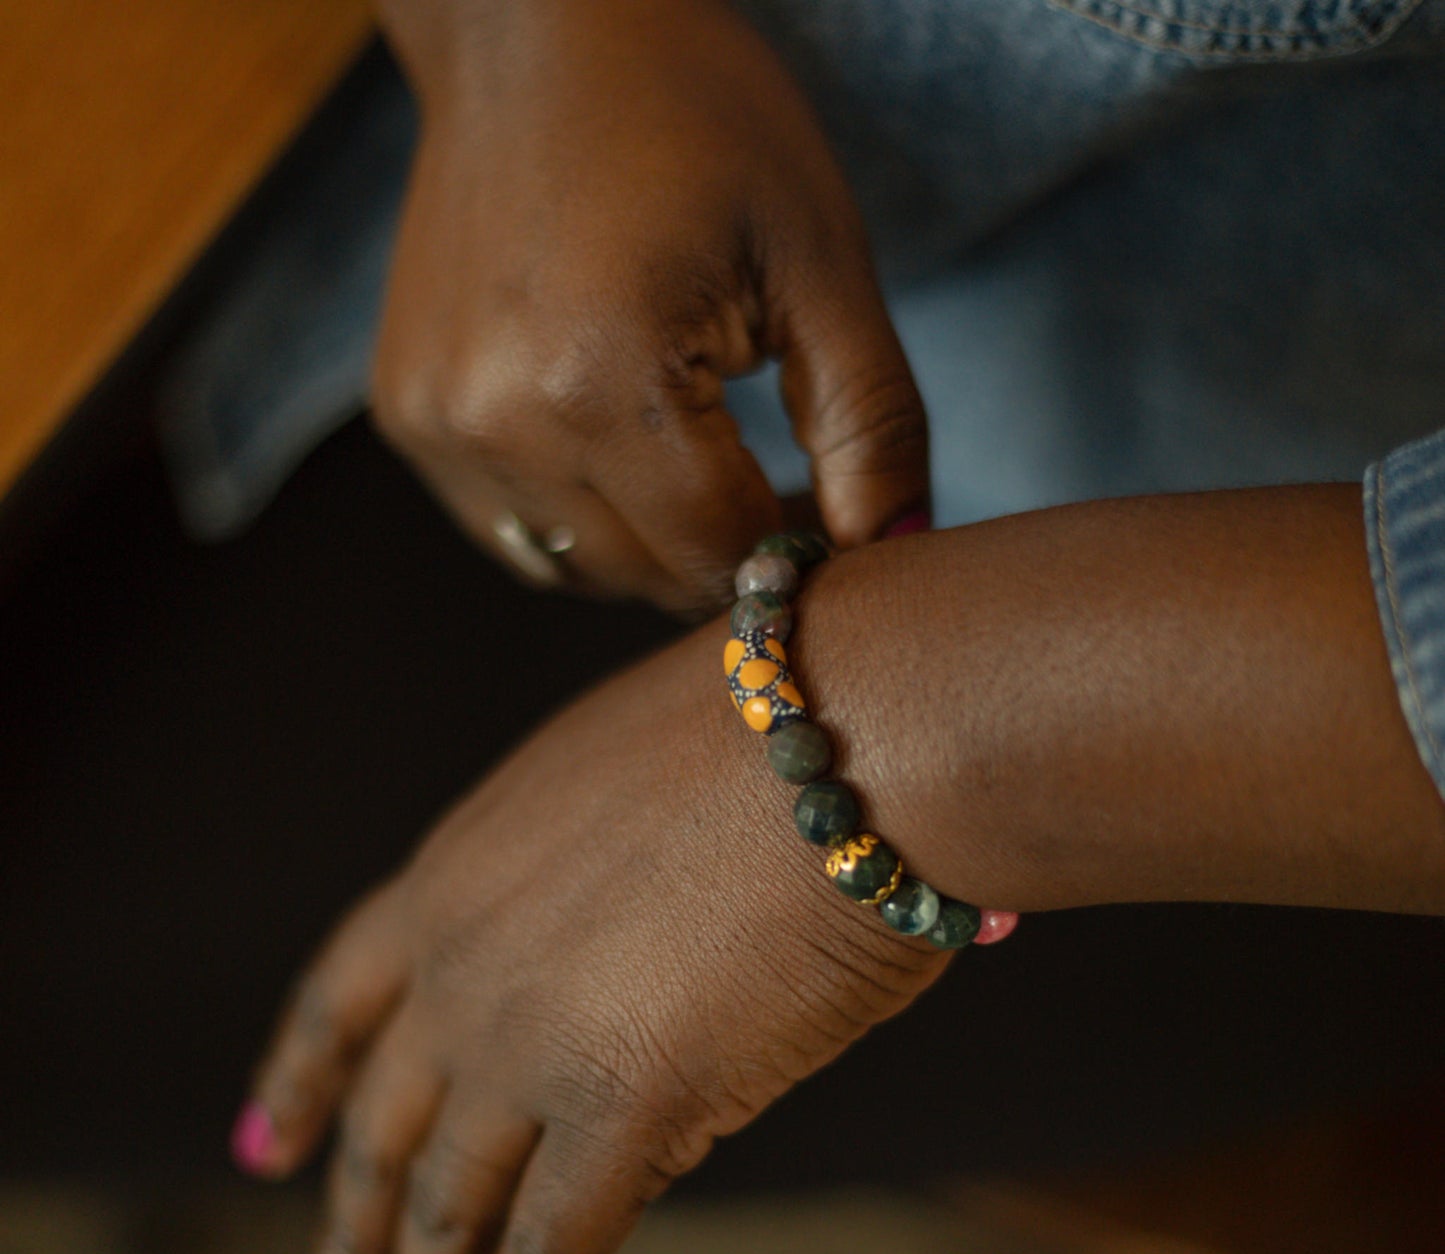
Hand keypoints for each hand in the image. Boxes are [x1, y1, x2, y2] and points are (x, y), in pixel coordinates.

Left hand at [234, 612, 971, 1253]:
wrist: (844, 728)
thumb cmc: (764, 733)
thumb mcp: (606, 792)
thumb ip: (563, 896)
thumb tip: (583, 995)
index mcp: (455, 869)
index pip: (341, 994)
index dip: (300, 1077)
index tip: (265, 1144)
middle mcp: (463, 964)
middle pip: (383, 1123)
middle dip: (351, 1223)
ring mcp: (529, 1041)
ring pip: (449, 1202)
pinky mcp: (626, 1107)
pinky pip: (552, 1247)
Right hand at [371, 0, 926, 613]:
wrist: (535, 29)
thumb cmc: (694, 117)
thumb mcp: (819, 260)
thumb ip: (871, 424)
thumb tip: (896, 555)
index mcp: (602, 380)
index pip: (720, 553)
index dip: (790, 556)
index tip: (826, 519)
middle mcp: (499, 422)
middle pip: (648, 575)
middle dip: (725, 552)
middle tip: (771, 481)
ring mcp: (438, 425)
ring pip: (579, 567)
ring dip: (652, 543)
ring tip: (693, 451)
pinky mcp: (410, 417)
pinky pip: (515, 529)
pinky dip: (580, 517)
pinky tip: (613, 440)